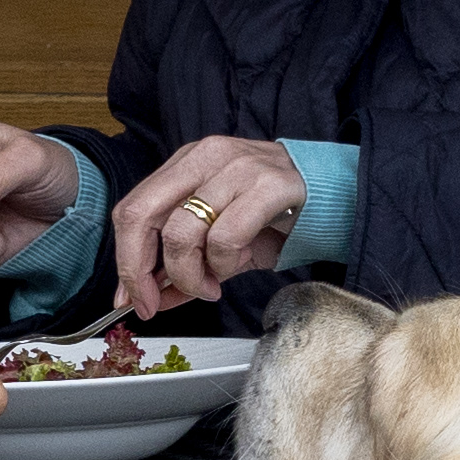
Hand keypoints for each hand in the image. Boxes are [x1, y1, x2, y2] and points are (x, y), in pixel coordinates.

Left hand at [107, 135, 308, 317]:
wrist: (335, 197)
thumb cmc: (275, 215)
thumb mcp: (219, 241)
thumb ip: (182, 266)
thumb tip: (147, 298)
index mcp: (187, 164)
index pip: (132, 208)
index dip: (124, 259)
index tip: (130, 298)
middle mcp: (205, 157)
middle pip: (141, 214)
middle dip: (139, 270)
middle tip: (153, 302)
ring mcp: (236, 167)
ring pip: (182, 233)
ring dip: (191, 275)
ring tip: (212, 283)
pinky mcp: (268, 185)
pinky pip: (224, 238)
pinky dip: (223, 265)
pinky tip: (235, 268)